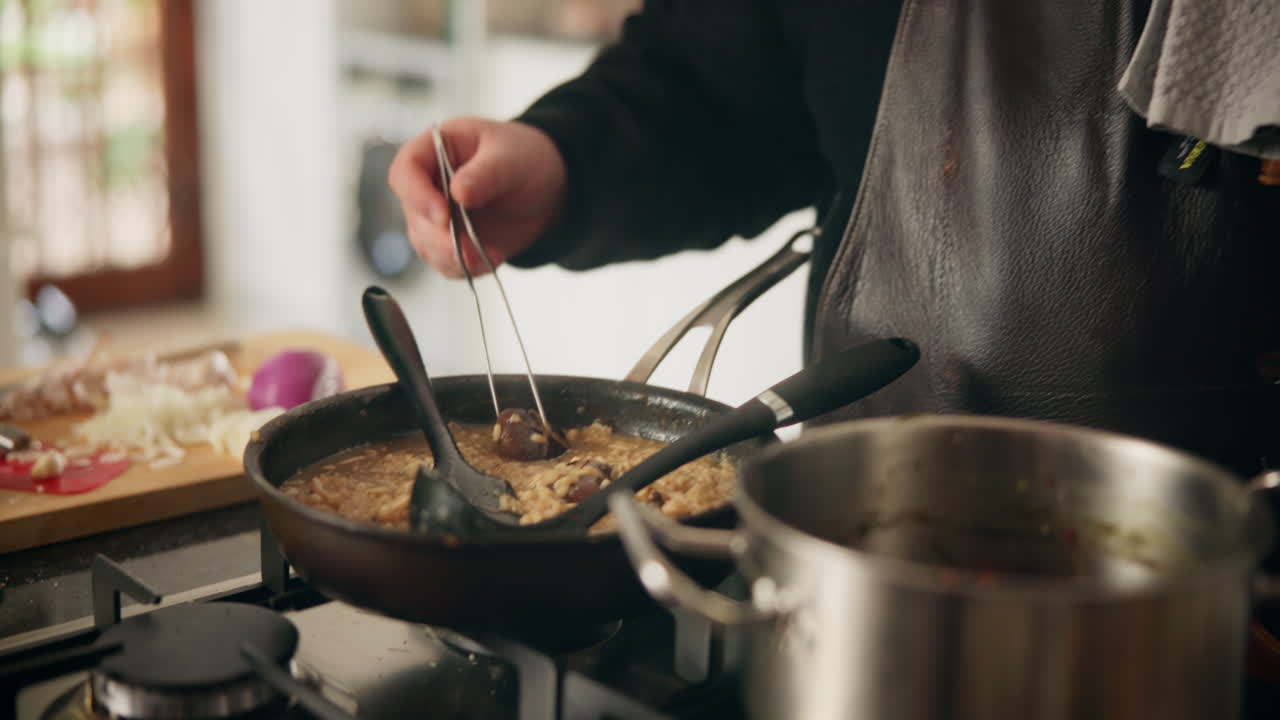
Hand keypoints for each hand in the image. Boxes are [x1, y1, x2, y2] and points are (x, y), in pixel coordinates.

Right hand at [388, 117, 567, 277]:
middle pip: (414, 215)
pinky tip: (491, 260)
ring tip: (489, 256)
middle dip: (440, 237)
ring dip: (453, 256)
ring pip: (426, 244)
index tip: (443, 216)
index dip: (417, 195)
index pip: (405, 172)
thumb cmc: (524, 158)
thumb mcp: (511, 158)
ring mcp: (436, 217)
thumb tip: (459, 193)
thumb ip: (485, 174)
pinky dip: (466, 267)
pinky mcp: (450, 242)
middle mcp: (427, 184)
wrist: (546, 188)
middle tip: (469, 249)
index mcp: (434, 150)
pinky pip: (446, 262)